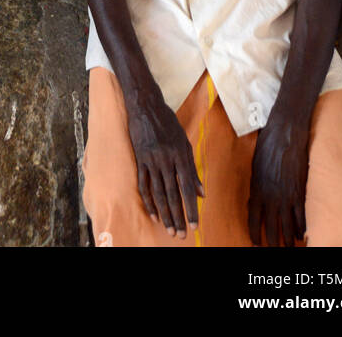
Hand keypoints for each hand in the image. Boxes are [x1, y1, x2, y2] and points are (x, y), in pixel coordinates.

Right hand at [126, 94, 203, 237]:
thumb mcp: (185, 143)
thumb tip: (202, 194)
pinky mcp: (139, 159)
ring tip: (169, 229)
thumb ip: (193, 169)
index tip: (195, 225)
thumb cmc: (168, 123)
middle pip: (172, 194)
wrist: (145, 106)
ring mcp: (150, 159)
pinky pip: (143, 184)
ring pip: (157, 193)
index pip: (187, 187)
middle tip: (181, 235)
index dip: (191, 208)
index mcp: (180, 154)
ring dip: (164, 213)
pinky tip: (153, 214)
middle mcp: (165, 159)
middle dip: (178, 216)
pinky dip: (148, 201)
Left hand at [248, 114, 309, 246]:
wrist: (285, 133)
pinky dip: (301, 228)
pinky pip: (301, 217)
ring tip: (288, 248)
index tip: (255, 243)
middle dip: (271, 242)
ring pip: (287, 227)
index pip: (253, 220)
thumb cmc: (268, 144)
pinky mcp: (300, 192)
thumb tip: (256, 200)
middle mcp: (271, 196)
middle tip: (272, 249)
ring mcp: (287, 196)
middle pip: (271, 228)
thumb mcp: (255, 166)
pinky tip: (300, 234)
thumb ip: (257, 185)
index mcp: (257, 189)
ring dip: (287, 240)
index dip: (254, 234)